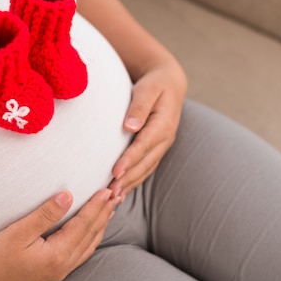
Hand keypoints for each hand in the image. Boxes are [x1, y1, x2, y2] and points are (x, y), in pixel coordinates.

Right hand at [0, 188, 119, 280]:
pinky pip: (82, 254)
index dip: (97, 205)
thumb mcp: (18, 232)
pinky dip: (91, 238)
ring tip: (111, 209)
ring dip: (101, 226)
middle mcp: (64, 265)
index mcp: (57, 254)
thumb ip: (45, 214)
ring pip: (89, 245)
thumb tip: (67, 196)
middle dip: (105, 213)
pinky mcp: (54, 274)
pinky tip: (92, 231)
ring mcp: (60, 272)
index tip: (108, 189)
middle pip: (91, 234)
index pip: (84, 224)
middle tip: (118, 194)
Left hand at [110, 60, 186, 197]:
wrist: (170, 84)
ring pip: (146, 169)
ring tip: (113, 197)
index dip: (130, 159)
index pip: (144, 145)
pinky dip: (134, 180)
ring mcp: (163, 146)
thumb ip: (139, 107)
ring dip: (130, 184)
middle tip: (110, 193)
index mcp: (164, 124)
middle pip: (145, 163)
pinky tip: (122, 191)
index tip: (115, 171)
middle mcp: (166, 138)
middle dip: (128, 179)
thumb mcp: (148, 89)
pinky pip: (146, 168)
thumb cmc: (155, 84)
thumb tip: (129, 126)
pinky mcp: (157, 149)